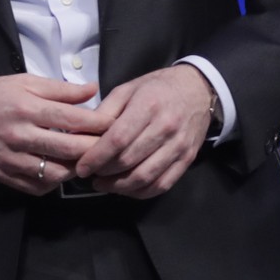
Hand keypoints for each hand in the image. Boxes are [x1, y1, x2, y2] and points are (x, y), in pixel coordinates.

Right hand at [0, 74, 112, 195]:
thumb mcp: (22, 82)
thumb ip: (59, 89)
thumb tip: (92, 90)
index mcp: (26, 107)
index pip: (73, 119)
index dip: (99, 123)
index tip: (115, 124)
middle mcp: (20, 135)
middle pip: (70, 149)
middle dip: (96, 149)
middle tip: (110, 147)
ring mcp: (12, 159)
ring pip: (58, 173)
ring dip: (76, 168)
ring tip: (84, 159)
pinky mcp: (6, 175)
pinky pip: (39, 187)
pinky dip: (55, 182)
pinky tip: (59, 170)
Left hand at [74, 65, 213, 198]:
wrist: (198, 89)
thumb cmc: (156, 88)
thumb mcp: (127, 89)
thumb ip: (105, 111)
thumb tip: (81, 133)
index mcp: (147, 106)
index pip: (117, 139)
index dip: (96, 157)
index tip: (82, 167)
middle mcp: (165, 127)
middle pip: (129, 160)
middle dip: (104, 172)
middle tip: (89, 175)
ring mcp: (179, 146)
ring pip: (145, 177)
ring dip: (120, 186)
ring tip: (103, 184)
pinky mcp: (188, 159)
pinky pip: (163, 184)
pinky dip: (141, 192)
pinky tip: (126, 188)